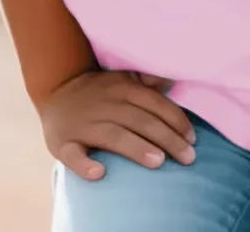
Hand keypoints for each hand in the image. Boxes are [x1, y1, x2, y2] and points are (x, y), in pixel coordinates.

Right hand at [38, 68, 194, 178]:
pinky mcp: (63, 143)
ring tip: (159, 162)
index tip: (193, 139)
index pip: (155, 104)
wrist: (56, 90)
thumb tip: (173, 77)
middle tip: (188, 158)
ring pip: (113, 136)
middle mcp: (106, 104)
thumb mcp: (124, 79)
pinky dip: (84, 164)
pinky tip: (100, 173)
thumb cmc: (101, 91)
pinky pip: (72, 155)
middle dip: (167, 139)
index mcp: (123, 88)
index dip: (176, 121)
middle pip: (141, 121)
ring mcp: (83, 124)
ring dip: (137, 148)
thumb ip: (148, 80)